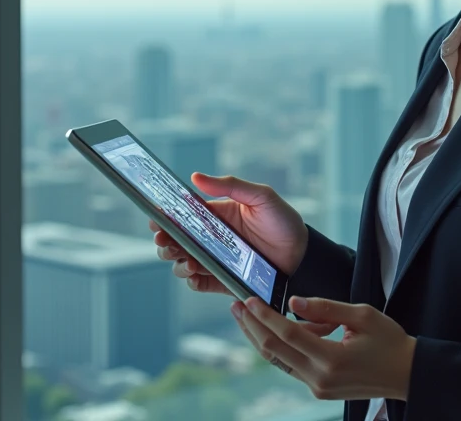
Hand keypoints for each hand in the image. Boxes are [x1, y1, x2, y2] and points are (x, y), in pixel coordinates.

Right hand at [152, 173, 307, 291]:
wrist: (305, 255)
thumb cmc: (284, 221)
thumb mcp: (261, 196)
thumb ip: (231, 185)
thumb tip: (196, 177)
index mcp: (217, 216)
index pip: (184, 215)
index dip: (166, 217)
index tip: (156, 219)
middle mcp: (213, 239)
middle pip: (178, 241)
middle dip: (165, 242)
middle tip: (165, 242)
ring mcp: (218, 261)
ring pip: (185, 263)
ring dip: (177, 262)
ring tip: (186, 261)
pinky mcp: (226, 280)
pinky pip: (202, 283)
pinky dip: (192, 281)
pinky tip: (193, 275)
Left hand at [232, 295, 416, 401]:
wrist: (407, 374)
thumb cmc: (390, 341)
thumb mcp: (362, 315)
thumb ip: (326, 308)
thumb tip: (293, 302)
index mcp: (332, 359)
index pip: (288, 334)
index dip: (265, 316)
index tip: (249, 300)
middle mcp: (320, 378)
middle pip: (274, 350)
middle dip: (252, 326)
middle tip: (237, 305)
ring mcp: (318, 388)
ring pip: (278, 360)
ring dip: (260, 337)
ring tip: (246, 316)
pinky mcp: (319, 390)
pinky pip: (290, 366)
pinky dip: (278, 347)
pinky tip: (272, 329)